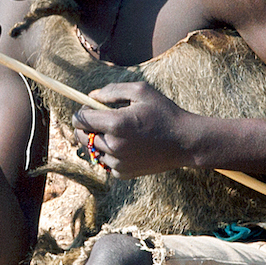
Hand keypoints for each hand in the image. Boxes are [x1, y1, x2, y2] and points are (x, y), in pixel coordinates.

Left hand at [71, 82, 195, 178]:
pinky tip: (127, 145)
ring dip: (98, 140)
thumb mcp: (141, 91)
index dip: (81, 112)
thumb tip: (91, 96)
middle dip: (85, 127)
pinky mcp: (123, 174)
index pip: (80, 120)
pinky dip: (110, 154)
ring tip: (117, 132)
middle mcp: (113, 145)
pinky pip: (106, 162)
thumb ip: (113, 91)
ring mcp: (118, 163)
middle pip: (81, 137)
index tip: (89, 108)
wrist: (185, 142)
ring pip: (93, 150)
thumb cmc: (164, 113)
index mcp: (115, 123)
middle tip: (99, 119)